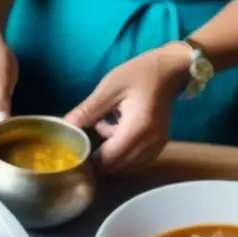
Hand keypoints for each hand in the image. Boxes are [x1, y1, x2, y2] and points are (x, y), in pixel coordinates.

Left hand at [64, 43, 190, 172]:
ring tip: (106, 127)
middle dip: (98, 159)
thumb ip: (88, 111)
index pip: (107, 160)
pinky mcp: (158, 146)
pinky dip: (123, 153)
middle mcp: (149, 144)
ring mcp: (156, 146)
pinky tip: (118, 132)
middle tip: (85, 139)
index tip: (75, 153)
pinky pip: (135, 160)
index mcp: (137, 130)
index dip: (88, 162)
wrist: (172, 69)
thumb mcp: (109, 88)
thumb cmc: (141, 74)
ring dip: (110, 155)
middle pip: (115, 166)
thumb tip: (65, 126)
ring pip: (125, 166)